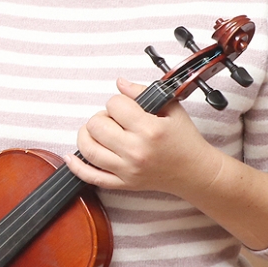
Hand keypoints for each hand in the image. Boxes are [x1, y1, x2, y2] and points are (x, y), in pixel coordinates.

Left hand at [65, 77, 222, 197]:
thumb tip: (119, 83)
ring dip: (87, 135)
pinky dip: (76, 166)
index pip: (114, 105)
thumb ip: (143, 93)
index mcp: (149, 130)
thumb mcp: (172, 109)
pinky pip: (91, 176)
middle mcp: (136, 151)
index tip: (126, 107)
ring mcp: (127, 169)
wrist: (196, 172)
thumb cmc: (185, 140)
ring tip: (99, 132)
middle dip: (102, 117)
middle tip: (114, 120)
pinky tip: (71, 157)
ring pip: (88, 149)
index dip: (117, 102)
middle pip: (96, 125)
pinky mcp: (123, 183)